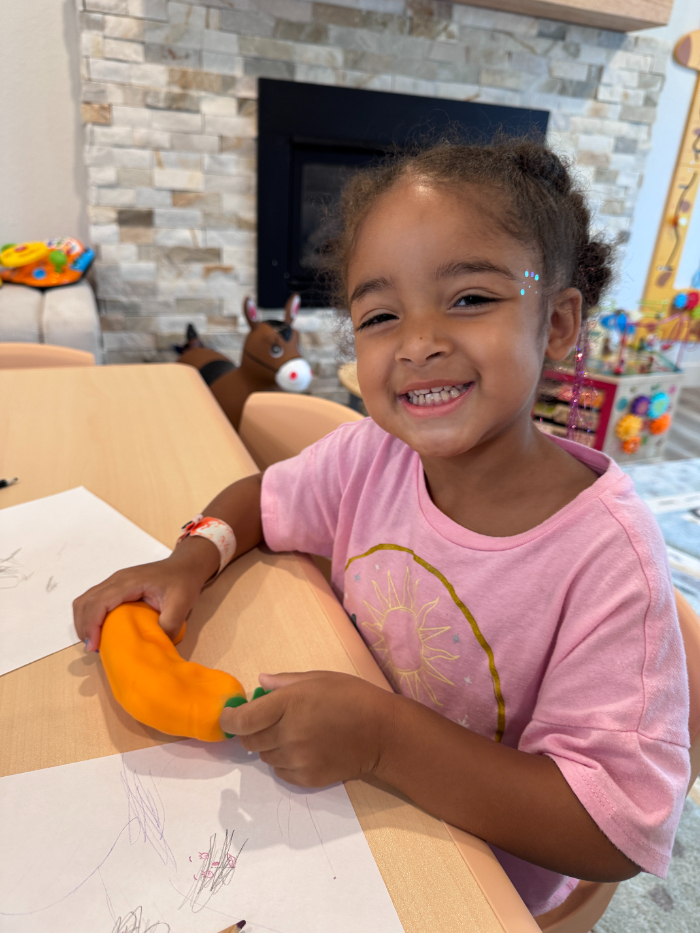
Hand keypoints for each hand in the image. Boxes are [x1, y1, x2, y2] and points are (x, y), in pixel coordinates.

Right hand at [73, 536, 218, 650]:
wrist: (186, 565)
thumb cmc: (183, 581)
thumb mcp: (182, 604)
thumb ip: (169, 625)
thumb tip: (154, 647)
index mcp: (130, 582)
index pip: (100, 602)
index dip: (92, 625)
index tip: (94, 646)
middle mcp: (117, 579)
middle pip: (86, 601)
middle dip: (84, 627)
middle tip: (93, 648)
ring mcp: (114, 582)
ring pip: (85, 600)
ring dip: (84, 622)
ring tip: (94, 642)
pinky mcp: (116, 587)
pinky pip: (93, 601)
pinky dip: (90, 617)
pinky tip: (100, 631)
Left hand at [220, 671, 394, 786]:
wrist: (382, 733)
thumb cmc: (351, 697)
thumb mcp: (318, 678)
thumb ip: (284, 682)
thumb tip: (259, 683)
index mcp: (289, 704)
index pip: (242, 720)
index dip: (229, 719)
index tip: (228, 716)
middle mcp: (288, 734)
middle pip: (249, 740)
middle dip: (250, 731)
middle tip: (267, 722)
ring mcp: (296, 759)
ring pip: (264, 757)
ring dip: (270, 746)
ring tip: (294, 734)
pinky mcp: (306, 778)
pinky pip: (280, 772)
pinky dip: (284, 762)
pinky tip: (304, 750)